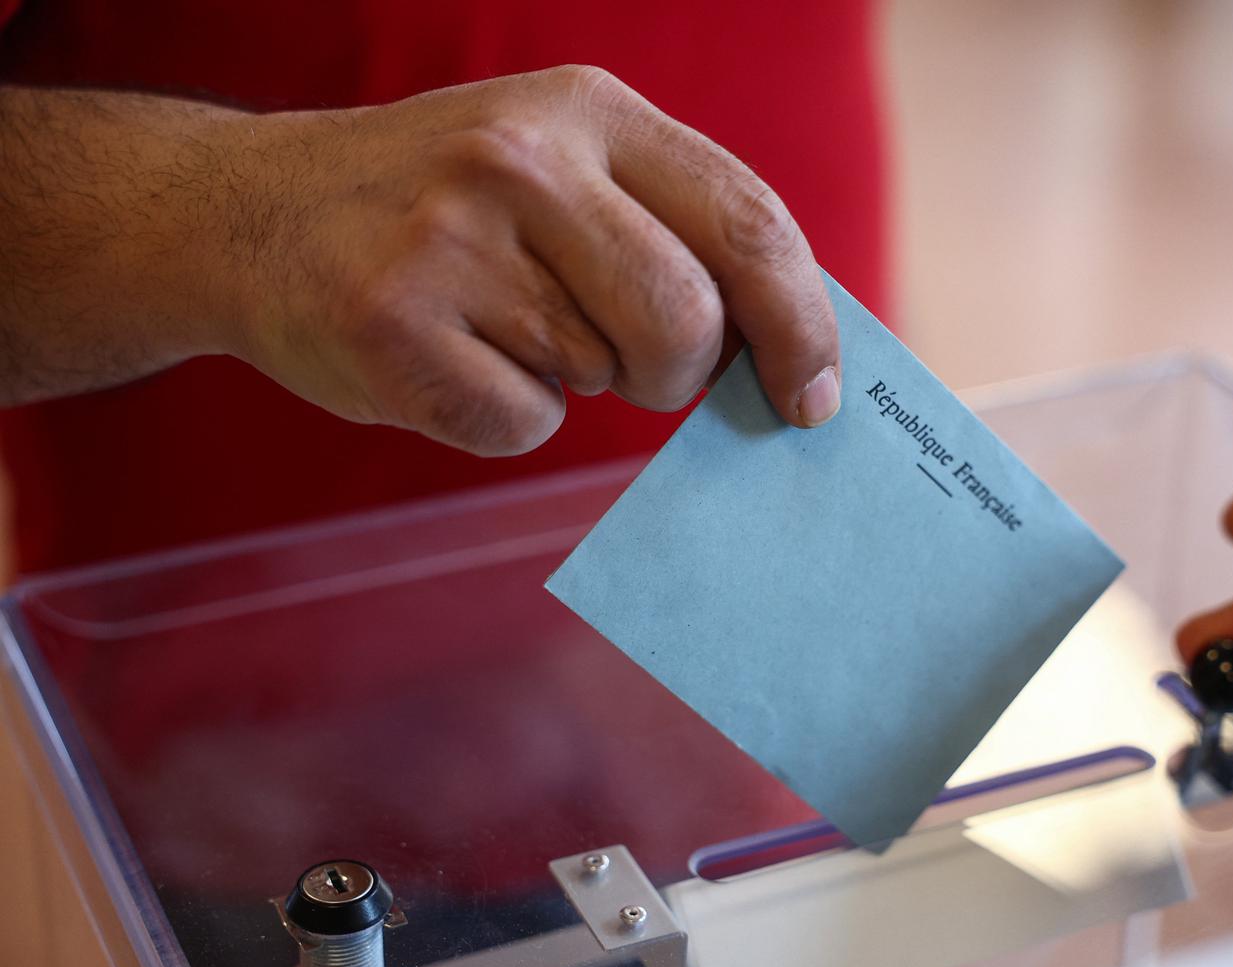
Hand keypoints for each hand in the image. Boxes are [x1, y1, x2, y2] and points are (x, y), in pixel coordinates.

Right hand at [215, 66, 839, 453]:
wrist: (252, 213)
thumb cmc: (449, 210)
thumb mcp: (565, 168)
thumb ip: (674, 233)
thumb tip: (783, 356)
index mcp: (589, 109)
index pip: (747, 221)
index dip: (800, 323)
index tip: (813, 398)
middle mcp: (521, 158)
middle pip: (687, 320)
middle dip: (680, 374)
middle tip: (637, 369)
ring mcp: (448, 240)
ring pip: (600, 378)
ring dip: (573, 378)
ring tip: (503, 323)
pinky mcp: (390, 327)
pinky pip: (519, 425)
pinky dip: (503, 416)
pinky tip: (451, 358)